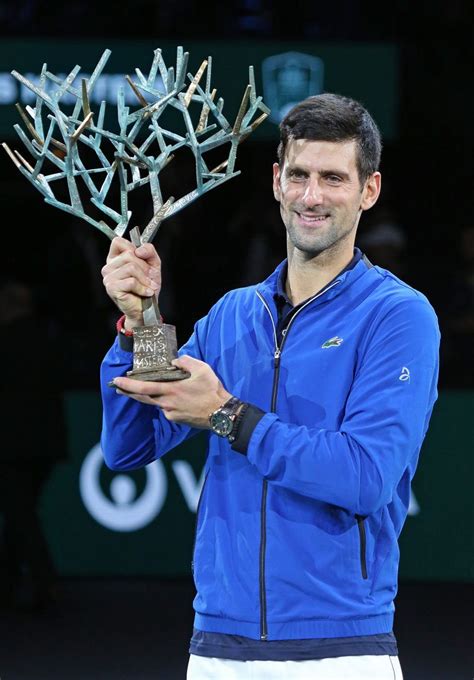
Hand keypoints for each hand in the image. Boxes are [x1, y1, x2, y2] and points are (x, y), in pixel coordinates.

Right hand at [101, 237, 161, 327]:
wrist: (147, 308)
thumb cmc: (147, 286)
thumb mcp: (153, 264)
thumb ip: (149, 250)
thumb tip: (139, 249)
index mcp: (115, 259)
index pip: (117, 242)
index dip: (133, 248)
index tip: (141, 259)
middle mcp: (109, 267)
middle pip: (129, 255)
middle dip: (145, 267)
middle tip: (149, 279)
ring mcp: (108, 277)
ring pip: (131, 267)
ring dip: (145, 279)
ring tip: (148, 286)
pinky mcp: (112, 288)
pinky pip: (131, 281)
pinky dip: (142, 288)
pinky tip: (145, 292)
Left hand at [111, 355, 232, 427]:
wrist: (222, 414)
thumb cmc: (212, 391)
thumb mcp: (202, 369)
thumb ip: (186, 361)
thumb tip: (175, 362)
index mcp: (171, 390)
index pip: (144, 387)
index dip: (128, 384)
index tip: (116, 381)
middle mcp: (167, 403)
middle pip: (143, 397)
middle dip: (129, 391)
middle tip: (118, 387)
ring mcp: (170, 413)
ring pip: (157, 402)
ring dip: (152, 395)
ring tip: (151, 388)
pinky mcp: (176, 419)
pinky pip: (166, 408)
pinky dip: (166, 401)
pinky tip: (175, 398)